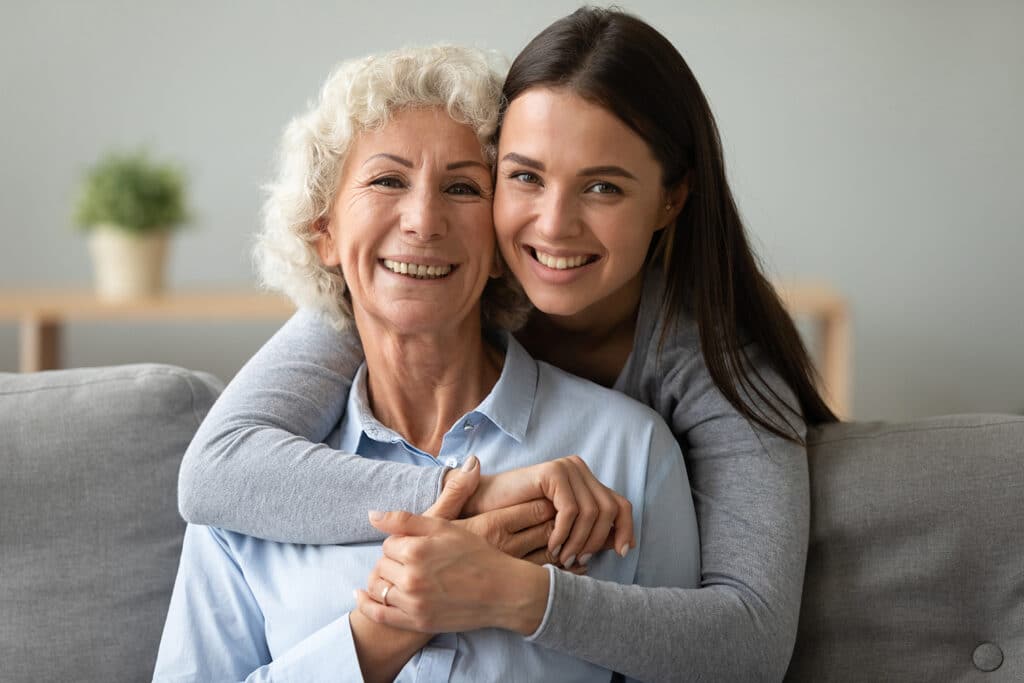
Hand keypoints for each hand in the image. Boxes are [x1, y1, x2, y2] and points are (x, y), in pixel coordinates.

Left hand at [355, 511, 549, 634]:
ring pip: (378, 586)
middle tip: (413, 562)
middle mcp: (411, 577)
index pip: (388, 543)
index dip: (400, 543)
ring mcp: (413, 602)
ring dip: (382, 579)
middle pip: (381, 564)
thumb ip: (405, 520)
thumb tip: (371, 515)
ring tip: (397, 576)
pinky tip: (362, 596)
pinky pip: (379, 614)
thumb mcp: (445, 528)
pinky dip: (366, 604)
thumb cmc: (477, 555)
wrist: (503, 591)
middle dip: (392, 561)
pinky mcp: (417, 621)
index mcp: (417, 550)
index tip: (417, 546)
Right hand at [458, 455, 634, 567]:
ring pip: (593, 511)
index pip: (621, 504)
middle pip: (611, 508)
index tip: (622, 553)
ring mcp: (567, 467)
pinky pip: (571, 509)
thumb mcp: (562, 530)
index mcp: (585, 481)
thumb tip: (625, 545)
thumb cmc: (519, 522)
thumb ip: (590, 533)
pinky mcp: (553, 471)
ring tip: (564, 557)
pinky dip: (565, 532)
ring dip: (580, 540)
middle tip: (579, 561)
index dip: (626, 528)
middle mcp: (579, 469)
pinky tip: (553, 546)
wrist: (483, 506)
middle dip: (598, 541)